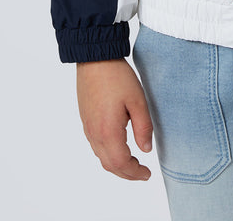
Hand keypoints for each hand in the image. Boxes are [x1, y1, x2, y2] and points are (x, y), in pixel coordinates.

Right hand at [76, 58, 153, 180]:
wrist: (94, 59)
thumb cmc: (117, 77)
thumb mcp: (137, 100)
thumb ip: (143, 127)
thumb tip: (146, 149)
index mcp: (108, 131)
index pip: (122, 163)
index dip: (135, 173)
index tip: (147, 174)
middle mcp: (95, 134)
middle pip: (110, 165)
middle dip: (127, 174)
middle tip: (142, 173)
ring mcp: (88, 128)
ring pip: (101, 157)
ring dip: (117, 165)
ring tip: (133, 162)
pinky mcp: (86, 121)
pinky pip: (96, 146)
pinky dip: (108, 155)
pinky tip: (118, 148)